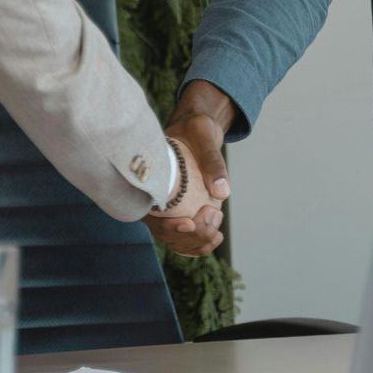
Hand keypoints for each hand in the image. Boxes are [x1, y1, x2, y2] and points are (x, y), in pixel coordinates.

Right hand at [142, 81, 235, 256]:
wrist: (196, 129)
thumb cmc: (195, 128)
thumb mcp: (203, 135)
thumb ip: (212, 161)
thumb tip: (223, 193)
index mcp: (149, 180)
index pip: (151, 215)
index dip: (169, 227)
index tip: (190, 223)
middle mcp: (151, 199)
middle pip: (165, 233)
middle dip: (193, 233)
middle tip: (215, 213)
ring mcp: (163, 209)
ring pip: (175, 240)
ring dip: (197, 241)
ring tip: (218, 230)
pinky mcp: (176, 213)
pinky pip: (182, 238)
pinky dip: (197, 244)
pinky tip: (214, 238)